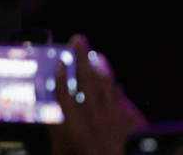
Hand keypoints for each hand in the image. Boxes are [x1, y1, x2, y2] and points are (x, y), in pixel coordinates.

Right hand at [53, 34, 146, 154]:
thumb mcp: (68, 151)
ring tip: (94, 54)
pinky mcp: (129, 116)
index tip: (61, 62)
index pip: (64, 96)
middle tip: (78, 40)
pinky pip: (120, 95)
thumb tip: (53, 124)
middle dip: (81, 57)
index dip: (61, 77)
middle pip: (86, 79)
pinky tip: (111, 82)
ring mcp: (114, 114)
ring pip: (106, 82)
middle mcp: (94, 116)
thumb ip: (60, 137)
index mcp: (76, 127)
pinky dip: (113, 86)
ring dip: (100, 65)